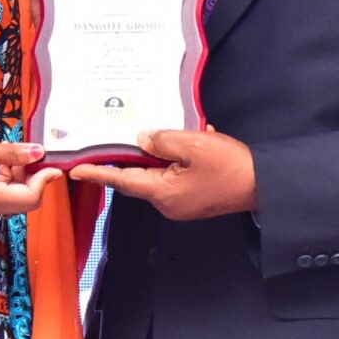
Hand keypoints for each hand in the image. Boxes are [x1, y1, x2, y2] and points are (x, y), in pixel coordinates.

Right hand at [0, 131, 62, 219]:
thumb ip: (11, 153)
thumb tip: (39, 153)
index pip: (30, 197)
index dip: (45, 180)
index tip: (52, 162)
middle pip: (26, 201)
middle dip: (33, 178)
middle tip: (29, 154)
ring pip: (15, 198)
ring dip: (19, 177)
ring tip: (7, 154)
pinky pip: (2, 195)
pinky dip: (7, 180)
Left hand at [67, 128, 256, 220]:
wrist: (264, 186)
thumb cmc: (231, 167)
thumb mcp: (194, 145)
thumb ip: (163, 140)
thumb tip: (141, 139)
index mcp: (163, 192)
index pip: (121, 180)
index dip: (97, 173)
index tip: (75, 170)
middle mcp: (167, 203)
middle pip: (137, 178)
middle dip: (125, 160)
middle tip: (108, 142)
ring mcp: (181, 204)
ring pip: (156, 176)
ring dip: (153, 156)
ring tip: (153, 134)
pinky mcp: (193, 199)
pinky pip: (173, 177)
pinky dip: (172, 161)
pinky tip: (183, 143)